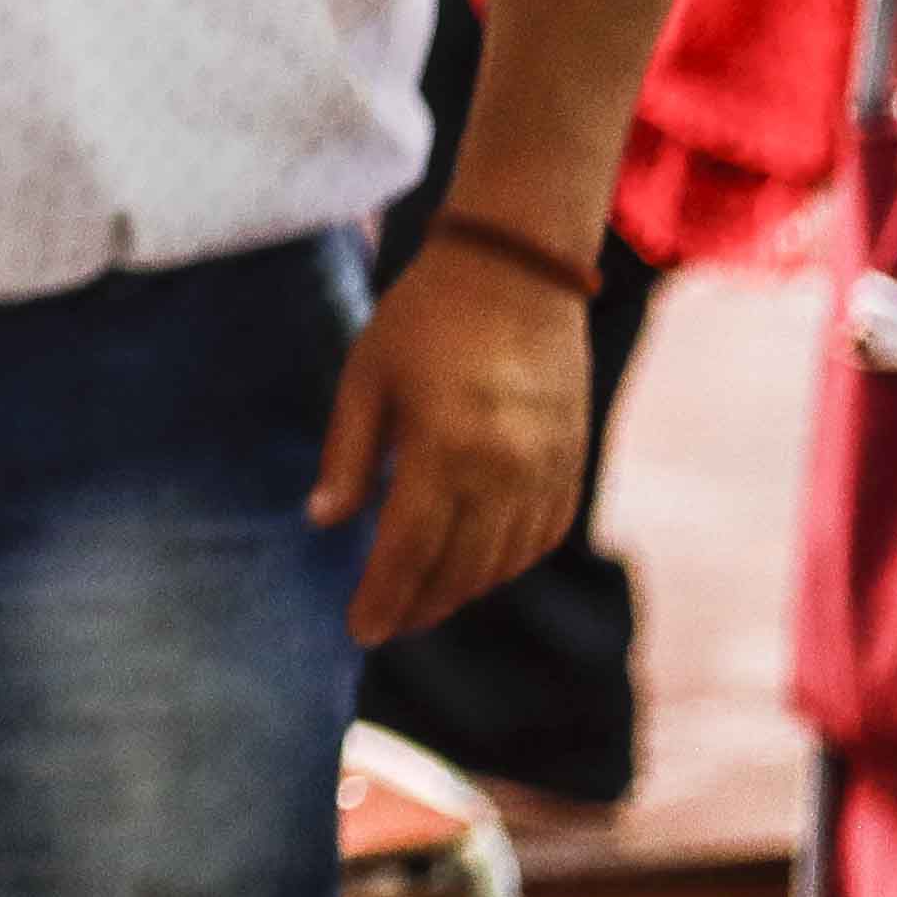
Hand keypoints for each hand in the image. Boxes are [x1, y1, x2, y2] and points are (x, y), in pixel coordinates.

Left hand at [315, 233, 593, 642]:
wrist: (517, 268)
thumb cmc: (426, 315)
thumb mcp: (366, 376)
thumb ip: (348, 455)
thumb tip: (322, 523)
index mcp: (446, 447)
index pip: (409, 549)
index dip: (383, 596)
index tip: (360, 629)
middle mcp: (505, 468)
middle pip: (459, 567)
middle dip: (418, 605)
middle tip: (385, 625)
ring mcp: (547, 467)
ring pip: (503, 560)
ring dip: (462, 591)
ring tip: (423, 603)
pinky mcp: (573, 458)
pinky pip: (543, 533)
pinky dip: (509, 562)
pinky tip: (479, 569)